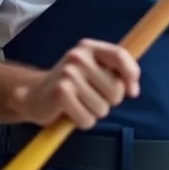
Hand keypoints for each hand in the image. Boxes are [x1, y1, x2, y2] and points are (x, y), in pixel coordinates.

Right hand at [11, 39, 140, 129]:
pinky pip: (87, 119)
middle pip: (116, 89)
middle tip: (91, 97)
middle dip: (109, 101)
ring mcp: (68, 74)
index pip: (119, 55)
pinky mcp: (60, 93)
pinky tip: (70, 113)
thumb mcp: (93, 70)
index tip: (132, 92)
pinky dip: (83, 121)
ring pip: (102, 108)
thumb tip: (133, 89)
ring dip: (94, 113)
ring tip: (79, 104)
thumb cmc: (73, 85)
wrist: (34, 95)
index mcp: (89, 47)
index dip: (131, 74)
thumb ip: (115, 73)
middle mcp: (78, 56)